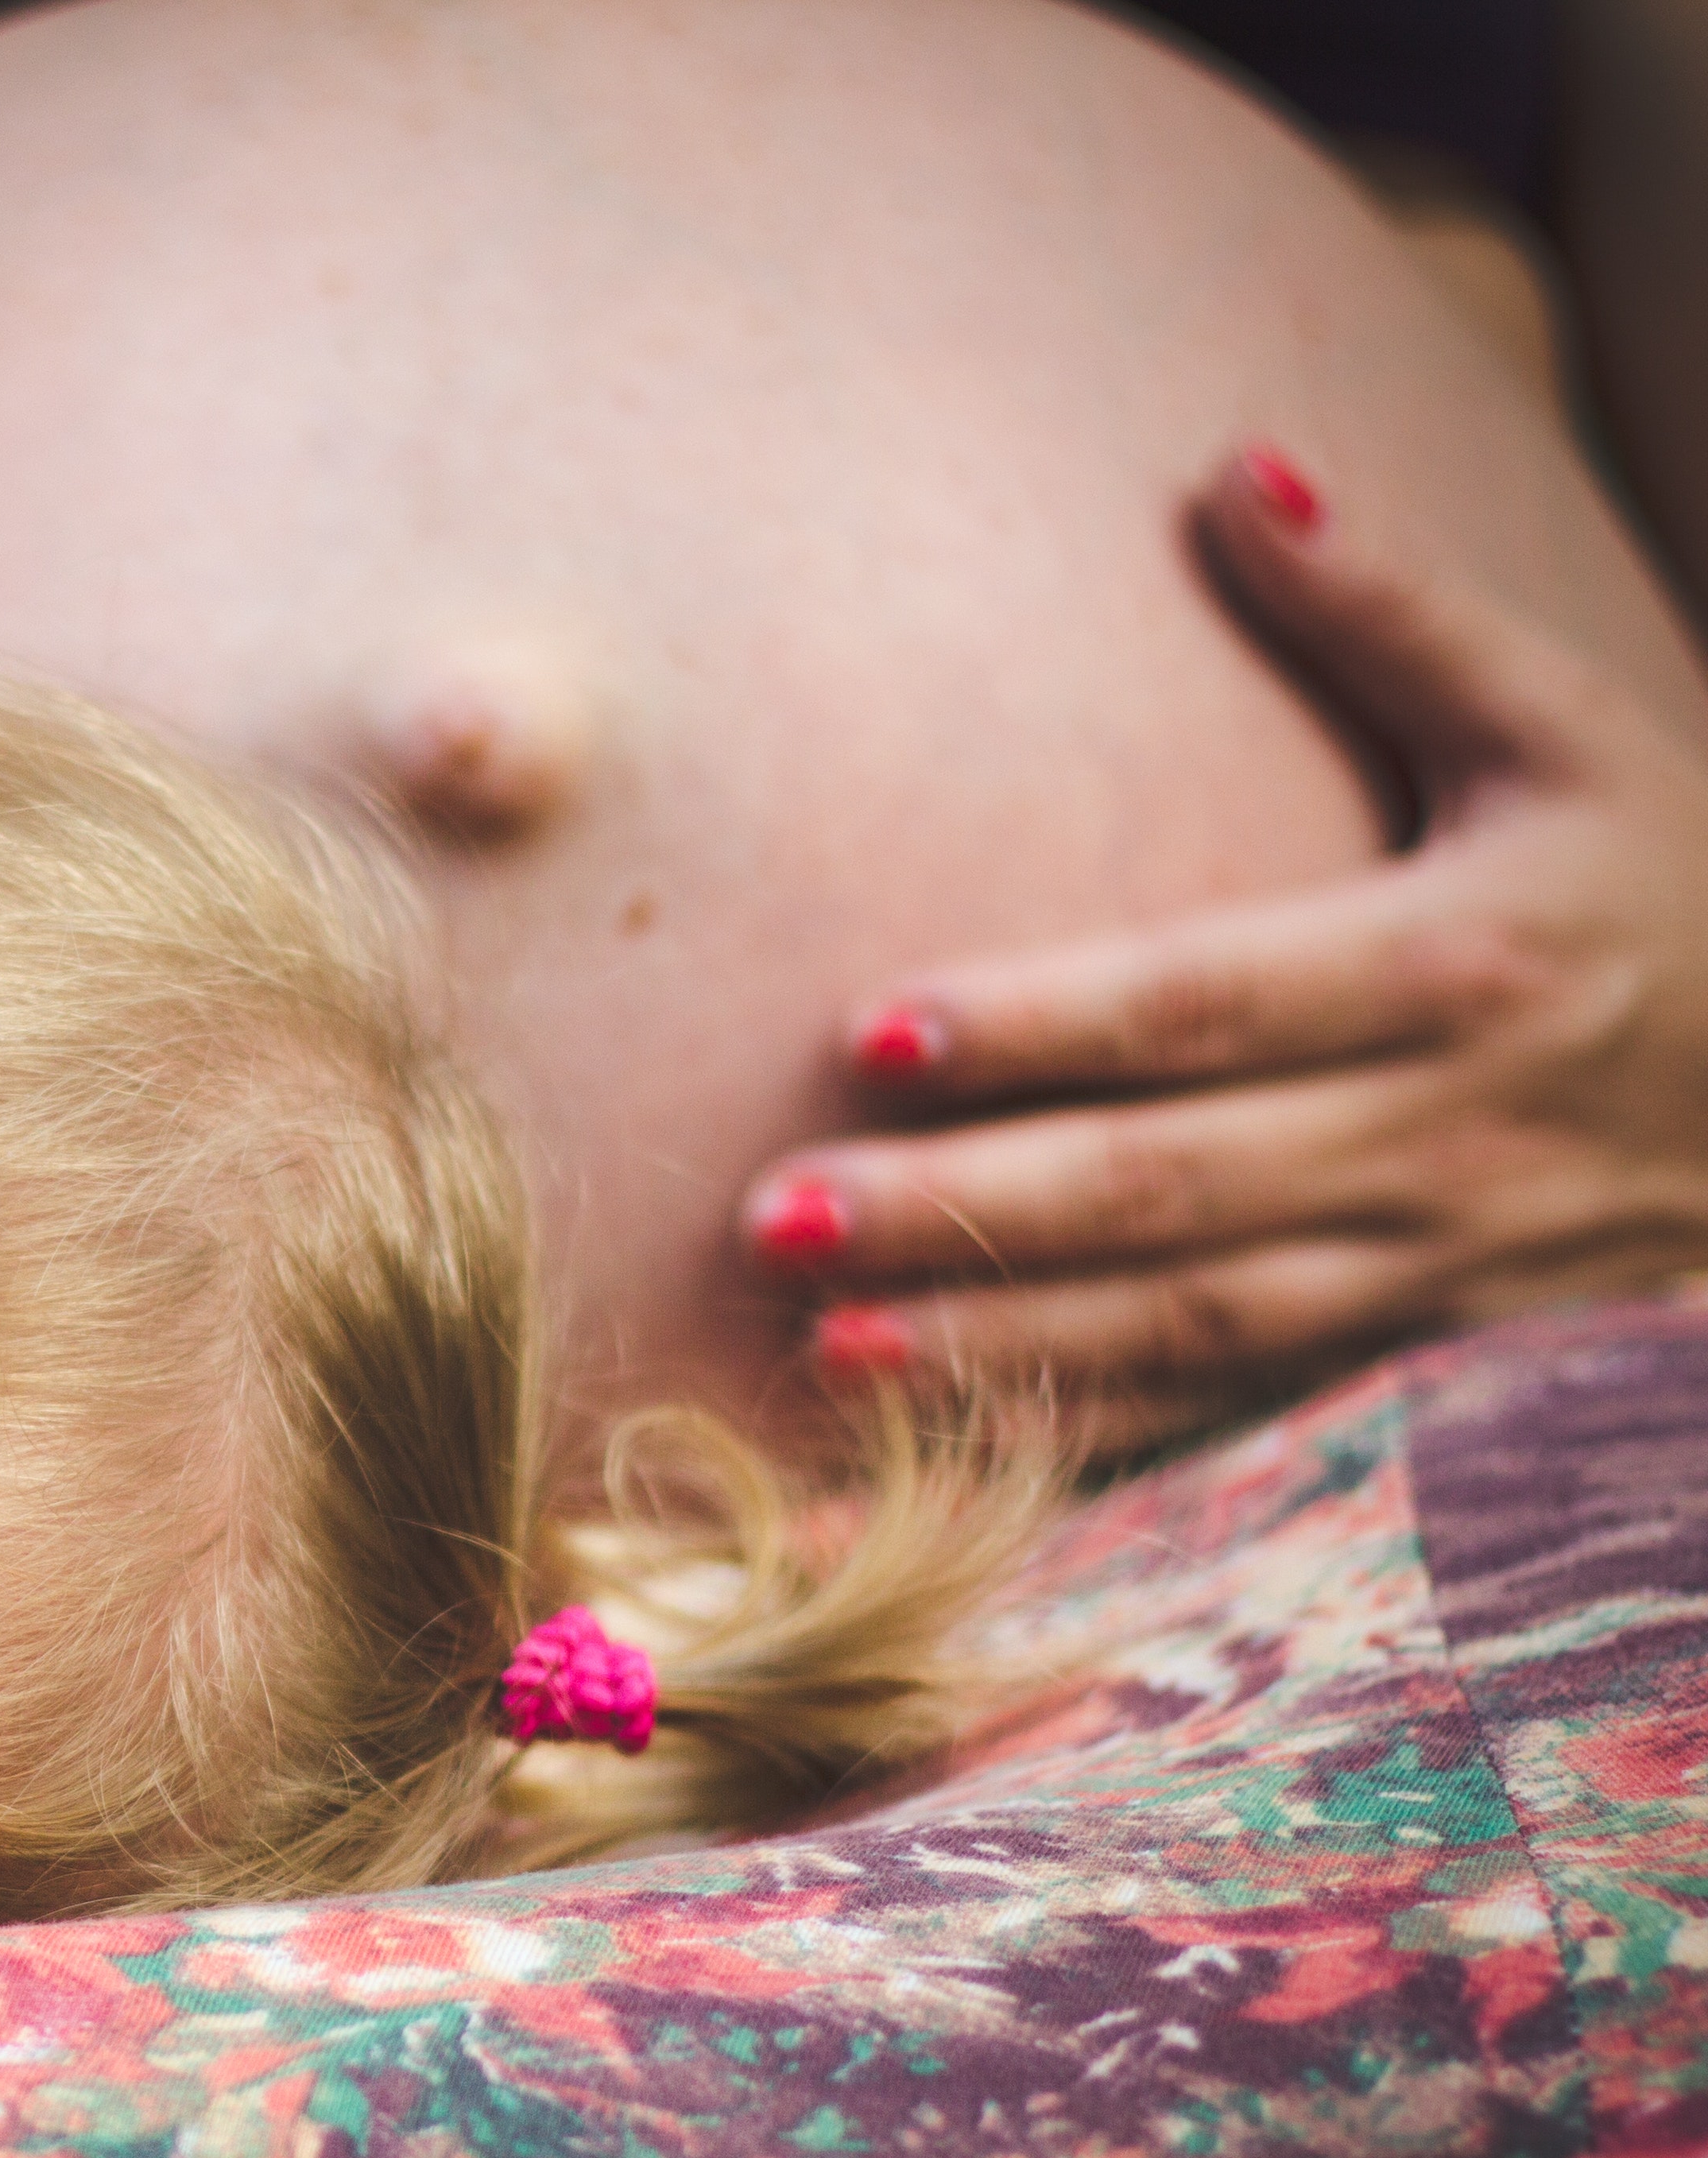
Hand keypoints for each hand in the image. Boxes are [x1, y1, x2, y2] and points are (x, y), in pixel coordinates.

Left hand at [741, 443, 1707, 1444]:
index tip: (868, 1029)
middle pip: (1165, 1183)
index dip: (1039, 1022)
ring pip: (1193, 1329)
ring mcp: (1446, 1274)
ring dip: (1002, 1346)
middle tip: (768, 1215)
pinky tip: (952, 1464)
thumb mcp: (1578, 731)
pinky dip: (1099, 1452)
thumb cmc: (1691, 880)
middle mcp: (1448, 1133)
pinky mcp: (1440, 1366)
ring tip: (821, 1347)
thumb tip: (1236, 467)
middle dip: (963, 1206)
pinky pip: (1248, 1424)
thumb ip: (1400, 614)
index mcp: (1468, 962)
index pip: (1207, 999)